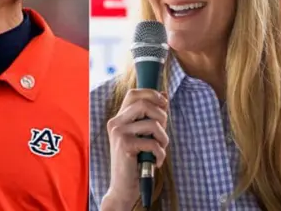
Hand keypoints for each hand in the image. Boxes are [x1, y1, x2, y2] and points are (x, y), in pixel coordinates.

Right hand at [103, 88, 168, 209]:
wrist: (123, 187)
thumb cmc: (135, 161)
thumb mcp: (142, 136)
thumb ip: (149, 117)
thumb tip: (163, 96)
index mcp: (119, 118)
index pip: (134, 93)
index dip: (152, 94)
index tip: (164, 104)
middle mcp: (115, 123)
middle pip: (145, 104)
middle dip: (162, 116)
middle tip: (161, 133)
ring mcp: (119, 133)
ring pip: (153, 124)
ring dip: (164, 139)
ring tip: (160, 150)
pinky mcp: (125, 146)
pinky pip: (153, 143)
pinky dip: (161, 154)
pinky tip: (156, 161)